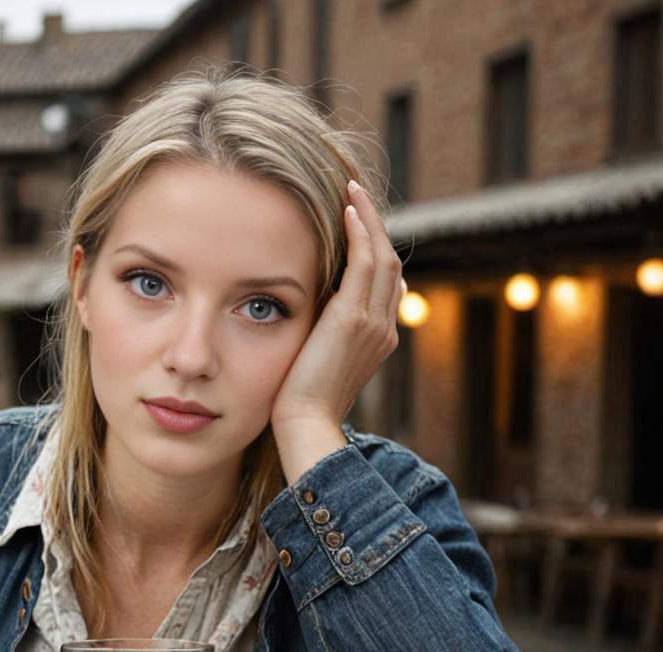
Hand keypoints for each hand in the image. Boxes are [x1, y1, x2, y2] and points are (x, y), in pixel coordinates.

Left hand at [270, 180, 403, 482]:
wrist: (304, 423)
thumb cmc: (299, 400)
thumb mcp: (316, 363)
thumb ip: (325, 336)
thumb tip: (318, 315)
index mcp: (378, 339)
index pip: (386, 284)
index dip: (375, 250)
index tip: (359, 225)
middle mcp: (383, 327)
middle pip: (390, 263)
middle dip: (376, 227)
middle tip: (357, 196)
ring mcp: (373, 322)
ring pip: (382, 256)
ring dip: (369, 219)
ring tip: (353, 191)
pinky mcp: (353, 318)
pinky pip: (366, 261)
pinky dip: (361, 232)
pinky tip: (349, 209)